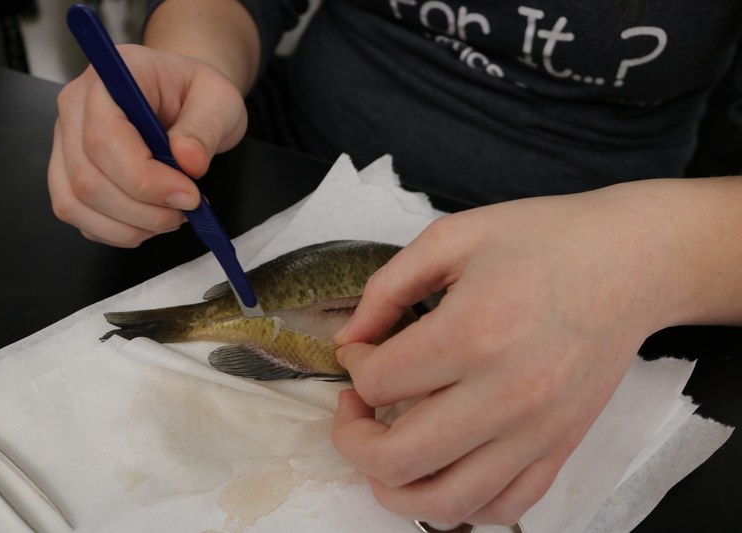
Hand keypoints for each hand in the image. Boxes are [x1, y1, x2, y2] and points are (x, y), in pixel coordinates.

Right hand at [48, 44, 246, 246]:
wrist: (183, 96)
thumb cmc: (195, 92)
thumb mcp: (219, 99)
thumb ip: (204, 128)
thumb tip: (187, 161)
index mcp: (109, 79)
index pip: (104, 138)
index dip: (145, 180)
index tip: (188, 195)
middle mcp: (75, 109)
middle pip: (87, 178)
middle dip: (143, 210)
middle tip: (187, 209)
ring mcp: (66, 143)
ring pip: (76, 203)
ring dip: (130, 226)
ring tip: (171, 216)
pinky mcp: (68, 172)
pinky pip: (78, 215)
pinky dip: (116, 230)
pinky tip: (150, 221)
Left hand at [332, 188, 681, 526]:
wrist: (630, 262)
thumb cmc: (545, 241)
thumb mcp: (453, 237)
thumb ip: (387, 287)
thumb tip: (350, 338)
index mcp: (473, 332)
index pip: (378, 381)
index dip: (354, 365)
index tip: (362, 349)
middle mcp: (506, 394)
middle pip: (397, 458)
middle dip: (352, 439)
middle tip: (353, 409)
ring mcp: (538, 431)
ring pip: (446, 501)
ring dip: (393, 486)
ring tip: (385, 451)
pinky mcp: (561, 447)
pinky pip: (504, 507)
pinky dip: (462, 502)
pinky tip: (444, 467)